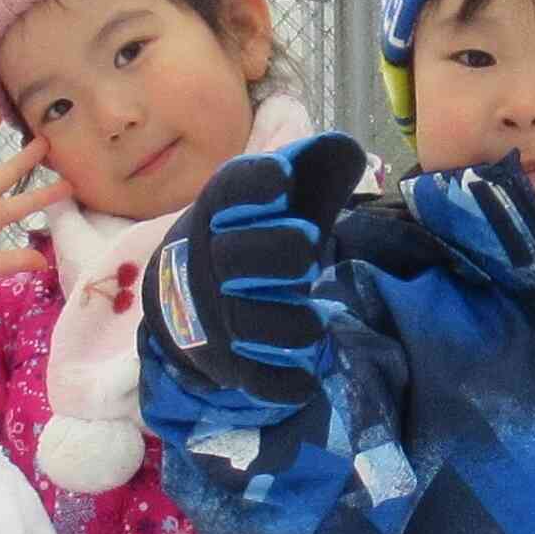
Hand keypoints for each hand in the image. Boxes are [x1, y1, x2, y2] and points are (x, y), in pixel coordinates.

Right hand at [145, 134, 377, 389]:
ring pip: (247, 321)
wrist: (188, 294)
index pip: (230, 190)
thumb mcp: (280, 195)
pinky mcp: (226, 360)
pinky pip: (251, 377)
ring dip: (288, 322)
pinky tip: (307, 377)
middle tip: (312, 247)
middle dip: (278, 250)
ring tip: (317, 321)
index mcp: (219, 211)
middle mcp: (209, 261)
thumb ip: (313, 166)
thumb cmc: (254, 229)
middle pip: (236, 257)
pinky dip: (280, 382)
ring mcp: (213, 315)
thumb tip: (346, 151)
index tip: (283, 176)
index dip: (254, 184)